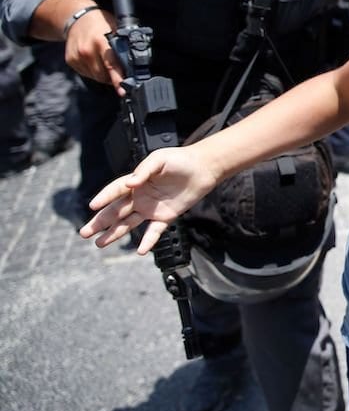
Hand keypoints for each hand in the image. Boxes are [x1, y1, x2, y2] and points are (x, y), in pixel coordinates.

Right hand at [64, 8, 124, 90]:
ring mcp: (77, 57)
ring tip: (105, 61)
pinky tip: (95, 60)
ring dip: (103, 74)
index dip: (118, 79)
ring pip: (95, 77)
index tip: (122, 91)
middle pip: (103, 76)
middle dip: (113, 77)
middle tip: (118, 70)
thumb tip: (135, 65)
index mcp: (100, 41)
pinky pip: (86, 74)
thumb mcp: (116, 30)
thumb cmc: (101, 24)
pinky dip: (93, 71)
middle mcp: (86, 51)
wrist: (77, 18)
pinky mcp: (70, 61)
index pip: (111, 65)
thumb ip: (124, 47)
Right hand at [79, 147, 219, 253]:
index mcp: (136, 182)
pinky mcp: (166, 216)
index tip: (92, 206)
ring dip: (114, 233)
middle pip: (116, 211)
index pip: (115, 191)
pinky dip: (148, 241)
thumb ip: (144, 170)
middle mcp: (140, 196)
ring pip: (128, 223)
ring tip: (98, 244)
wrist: (203, 168)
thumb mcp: (160, 159)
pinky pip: (154, 231)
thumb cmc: (180, 160)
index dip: (104, 197)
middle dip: (100, 222)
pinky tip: (140, 251)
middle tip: (84, 233)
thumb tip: (130, 183)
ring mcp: (152, 208)